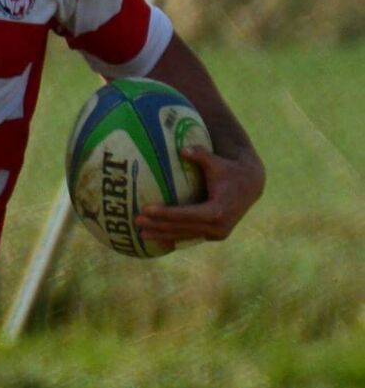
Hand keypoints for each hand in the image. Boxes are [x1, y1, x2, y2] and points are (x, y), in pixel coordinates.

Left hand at [137, 144, 265, 249]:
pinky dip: (173, 237)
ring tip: (140, 233)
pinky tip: (156, 238)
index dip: (165, 213)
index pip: (185, 214)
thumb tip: (182, 149)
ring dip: (162, 234)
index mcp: (217, 211)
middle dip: (158, 225)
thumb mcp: (216, 162)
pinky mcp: (215, 235)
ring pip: (184, 235)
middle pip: (181, 228)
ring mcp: (216, 233)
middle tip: (136, 220)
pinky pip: (190, 237)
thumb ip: (200, 155)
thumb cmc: (230, 170)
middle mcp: (217, 227)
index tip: (146, 209)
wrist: (251, 186)